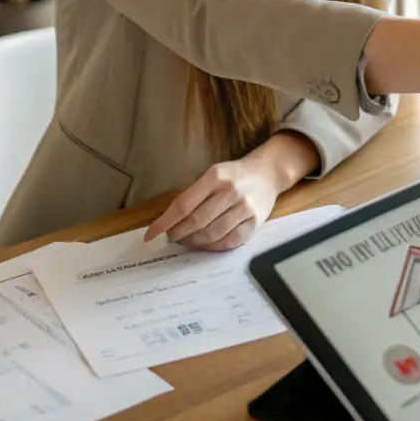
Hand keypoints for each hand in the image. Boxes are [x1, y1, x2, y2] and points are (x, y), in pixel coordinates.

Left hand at [143, 132, 318, 250]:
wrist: (268, 173)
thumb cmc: (235, 175)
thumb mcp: (213, 174)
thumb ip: (194, 194)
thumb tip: (169, 221)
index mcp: (216, 176)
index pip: (183, 205)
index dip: (165, 222)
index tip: (150, 235)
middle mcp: (231, 191)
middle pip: (196, 221)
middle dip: (178, 234)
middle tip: (171, 238)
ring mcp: (245, 208)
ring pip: (212, 234)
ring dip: (194, 242)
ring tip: (187, 240)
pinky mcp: (255, 222)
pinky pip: (230, 241)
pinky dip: (213, 247)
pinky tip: (206, 244)